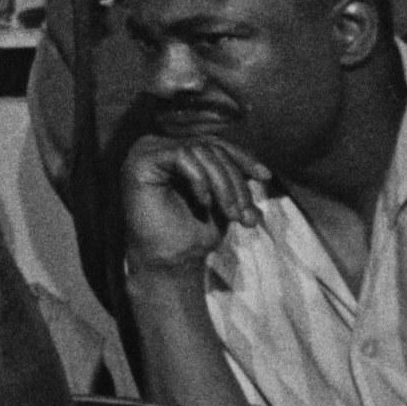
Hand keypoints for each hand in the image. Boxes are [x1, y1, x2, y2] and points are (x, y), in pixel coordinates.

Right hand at [121, 130, 266, 279]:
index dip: (242, 157)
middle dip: (234, 181)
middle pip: (210, 147)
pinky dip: (200, 179)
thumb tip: (264, 173)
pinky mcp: (140, 160)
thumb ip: (236, 183)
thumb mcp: (223, 202)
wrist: (170, 261)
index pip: (214, 144)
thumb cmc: (191, 234)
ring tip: (230, 215)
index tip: (265, 176)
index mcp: (175, 153)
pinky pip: (182, 155)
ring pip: (200, 151)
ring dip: (223, 184)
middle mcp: (158, 146)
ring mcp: (146, 151)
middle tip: (244, 214)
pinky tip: (205, 203)